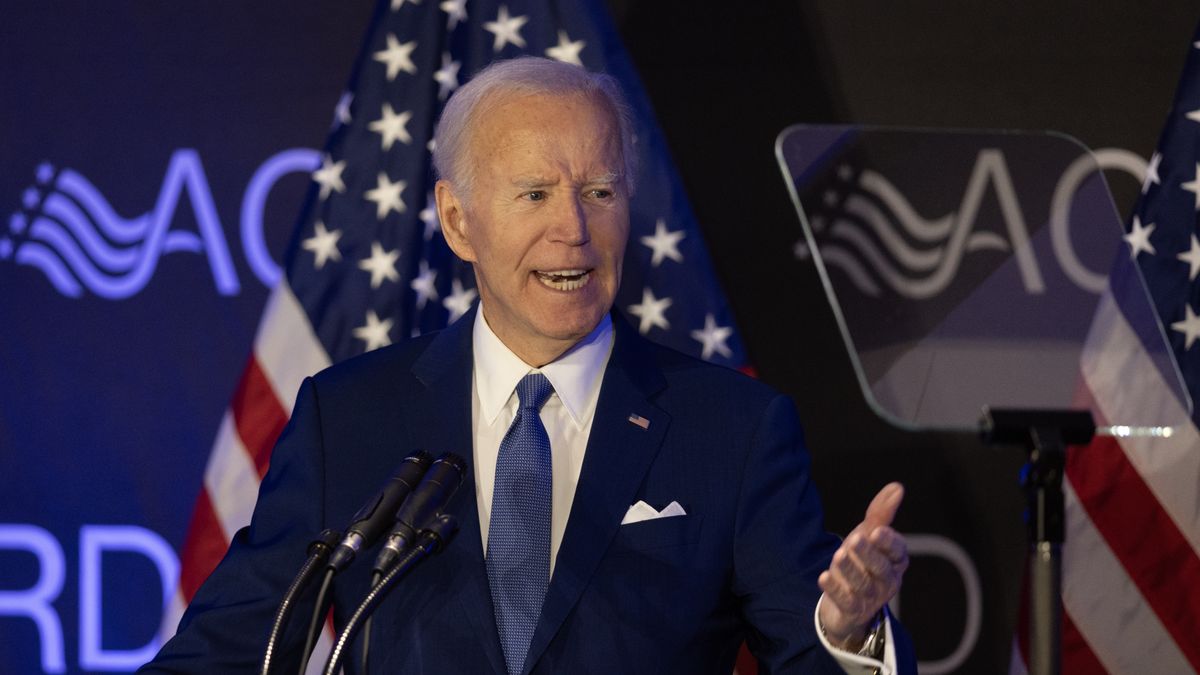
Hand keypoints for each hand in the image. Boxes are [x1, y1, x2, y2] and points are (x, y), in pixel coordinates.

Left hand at [817, 482, 908, 649]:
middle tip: (855, 539)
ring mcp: (870, 598)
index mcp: (895, 562)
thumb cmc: (861, 562)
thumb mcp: (868, 536)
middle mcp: (887, 581)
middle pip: (881, 568)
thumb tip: (897, 487)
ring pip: (862, 584)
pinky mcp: (853, 611)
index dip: (888, 543)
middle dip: (868, 554)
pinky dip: (835, 590)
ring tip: (839, 554)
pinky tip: (823, 577)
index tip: (876, 531)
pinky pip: (846, 602)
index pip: (898, 552)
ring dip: (850, 569)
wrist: (846, 603)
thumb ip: (881, 514)